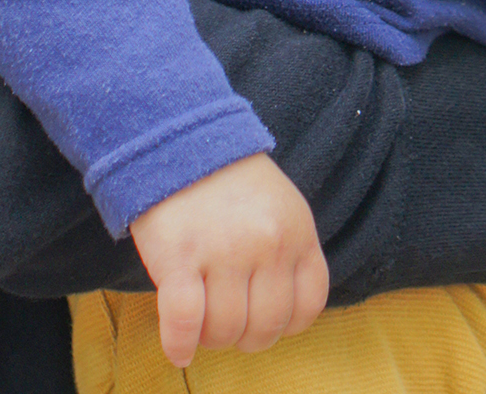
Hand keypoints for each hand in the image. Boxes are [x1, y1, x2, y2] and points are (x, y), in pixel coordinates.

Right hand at [128, 153, 328, 367]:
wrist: (179, 138)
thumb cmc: (229, 180)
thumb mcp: (280, 206)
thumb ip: (288, 252)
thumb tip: (283, 314)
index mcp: (297, 231)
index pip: (307, 307)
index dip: (284, 324)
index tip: (262, 316)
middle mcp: (267, 244)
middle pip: (265, 328)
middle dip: (245, 335)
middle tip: (227, 321)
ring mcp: (224, 252)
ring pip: (225, 330)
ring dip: (211, 337)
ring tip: (201, 319)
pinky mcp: (179, 258)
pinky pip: (184, 324)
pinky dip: (180, 345)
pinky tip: (178, 347)